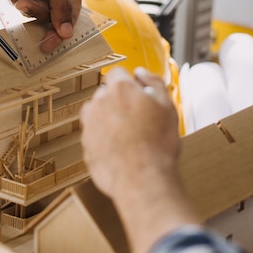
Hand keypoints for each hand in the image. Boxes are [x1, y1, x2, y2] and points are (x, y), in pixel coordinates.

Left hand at [0, 0, 84, 51]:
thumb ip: (60, 5)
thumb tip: (67, 33)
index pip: (72, 14)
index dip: (62, 30)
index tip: (50, 43)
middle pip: (53, 18)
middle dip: (38, 12)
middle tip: (24, 7)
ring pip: (36, 15)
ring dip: (26, 4)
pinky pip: (22, 8)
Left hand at [80, 66, 179, 196]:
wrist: (143, 179)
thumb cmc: (158, 145)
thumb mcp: (167, 106)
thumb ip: (153, 82)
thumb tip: (140, 73)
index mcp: (119, 89)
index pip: (118, 73)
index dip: (130, 83)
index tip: (138, 94)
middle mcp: (99, 103)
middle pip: (106, 94)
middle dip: (119, 102)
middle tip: (138, 120)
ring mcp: (89, 124)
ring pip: (98, 114)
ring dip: (109, 120)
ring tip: (130, 137)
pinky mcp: (85, 145)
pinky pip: (95, 135)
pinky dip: (104, 139)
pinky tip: (122, 150)